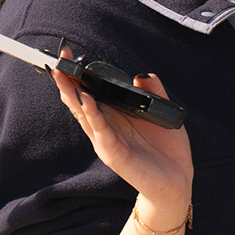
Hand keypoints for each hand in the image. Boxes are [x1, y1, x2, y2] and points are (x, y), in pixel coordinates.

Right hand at [54, 67, 194, 226]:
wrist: (176, 180)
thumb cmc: (167, 147)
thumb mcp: (162, 112)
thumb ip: (154, 91)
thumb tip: (141, 75)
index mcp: (114, 114)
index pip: (89, 90)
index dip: (78, 74)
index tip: (68, 53)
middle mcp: (105, 126)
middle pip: (79, 100)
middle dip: (66, 79)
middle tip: (57, 59)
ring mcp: (106, 140)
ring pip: (83, 113)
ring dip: (72, 94)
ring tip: (62, 75)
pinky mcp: (113, 154)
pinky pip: (100, 131)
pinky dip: (92, 115)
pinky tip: (87, 100)